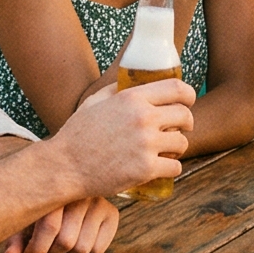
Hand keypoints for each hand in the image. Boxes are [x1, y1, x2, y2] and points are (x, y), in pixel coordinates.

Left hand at [2, 197, 120, 252]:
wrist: (70, 186)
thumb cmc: (42, 209)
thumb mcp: (26, 220)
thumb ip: (16, 239)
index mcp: (56, 188)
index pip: (49, 226)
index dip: (36, 249)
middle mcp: (81, 193)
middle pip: (66, 241)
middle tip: (44, 252)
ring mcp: (99, 202)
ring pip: (81, 248)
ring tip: (61, 243)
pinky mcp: (112, 214)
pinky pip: (98, 249)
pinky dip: (86, 251)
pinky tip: (79, 238)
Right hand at [52, 75, 195, 198]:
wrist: (64, 166)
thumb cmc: (77, 134)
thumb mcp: (94, 101)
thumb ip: (117, 91)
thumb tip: (133, 83)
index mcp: (132, 98)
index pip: (177, 89)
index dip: (188, 95)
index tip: (188, 103)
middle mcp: (143, 118)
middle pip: (185, 116)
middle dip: (186, 124)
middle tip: (178, 131)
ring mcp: (146, 144)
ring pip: (182, 143)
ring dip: (178, 148)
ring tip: (166, 151)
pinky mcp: (146, 169)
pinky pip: (176, 167)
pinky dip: (172, 169)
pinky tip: (162, 168)